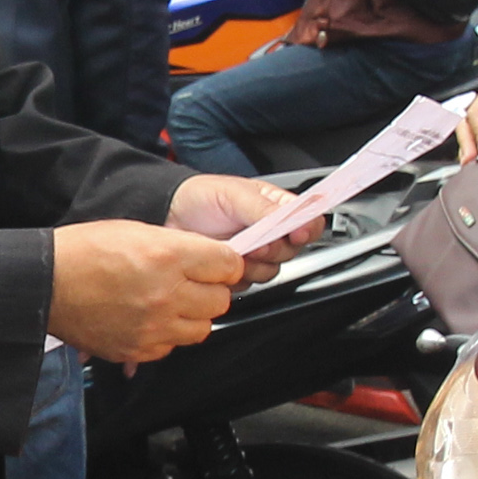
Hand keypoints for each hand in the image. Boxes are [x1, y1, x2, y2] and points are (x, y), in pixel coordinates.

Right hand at [49, 221, 245, 364]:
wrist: (45, 283)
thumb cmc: (84, 252)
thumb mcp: (138, 231)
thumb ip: (179, 247)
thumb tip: (208, 260)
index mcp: (168, 256)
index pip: (229, 265)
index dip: (225, 263)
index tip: (218, 264)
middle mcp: (166, 294)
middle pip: (220, 301)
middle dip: (210, 290)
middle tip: (193, 283)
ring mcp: (153, 327)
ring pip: (202, 329)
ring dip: (192, 316)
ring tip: (171, 304)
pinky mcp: (137, 350)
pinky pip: (171, 347)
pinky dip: (166, 335)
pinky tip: (149, 319)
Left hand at [168, 171, 305, 281]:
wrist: (168, 215)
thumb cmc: (199, 197)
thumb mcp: (235, 195)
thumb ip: (266, 209)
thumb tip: (293, 219)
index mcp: (275, 208)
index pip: (309, 221)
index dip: (307, 229)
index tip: (297, 232)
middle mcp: (269, 233)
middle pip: (292, 251)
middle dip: (273, 248)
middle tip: (256, 241)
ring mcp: (254, 255)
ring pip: (271, 270)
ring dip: (253, 263)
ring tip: (234, 247)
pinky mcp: (236, 273)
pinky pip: (249, 283)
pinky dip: (236, 275)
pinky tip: (223, 260)